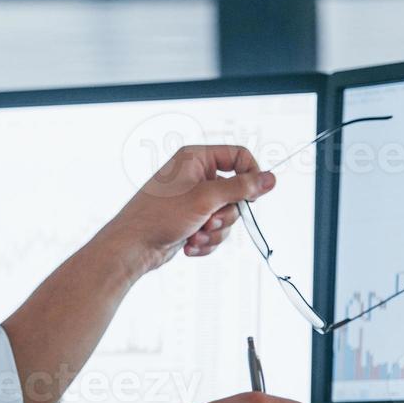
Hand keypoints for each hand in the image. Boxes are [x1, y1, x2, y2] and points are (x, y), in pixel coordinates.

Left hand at [100, 145, 274, 276]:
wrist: (133, 247)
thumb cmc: (159, 216)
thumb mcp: (206, 199)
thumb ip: (241, 188)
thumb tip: (269, 179)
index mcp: (196, 158)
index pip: (238, 155)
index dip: (251, 174)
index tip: (253, 196)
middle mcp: (195, 175)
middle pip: (236, 191)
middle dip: (225, 214)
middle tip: (209, 220)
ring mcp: (194, 199)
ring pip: (227, 215)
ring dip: (215, 231)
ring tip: (195, 235)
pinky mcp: (192, 220)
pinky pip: (215, 230)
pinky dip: (206, 240)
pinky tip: (189, 244)